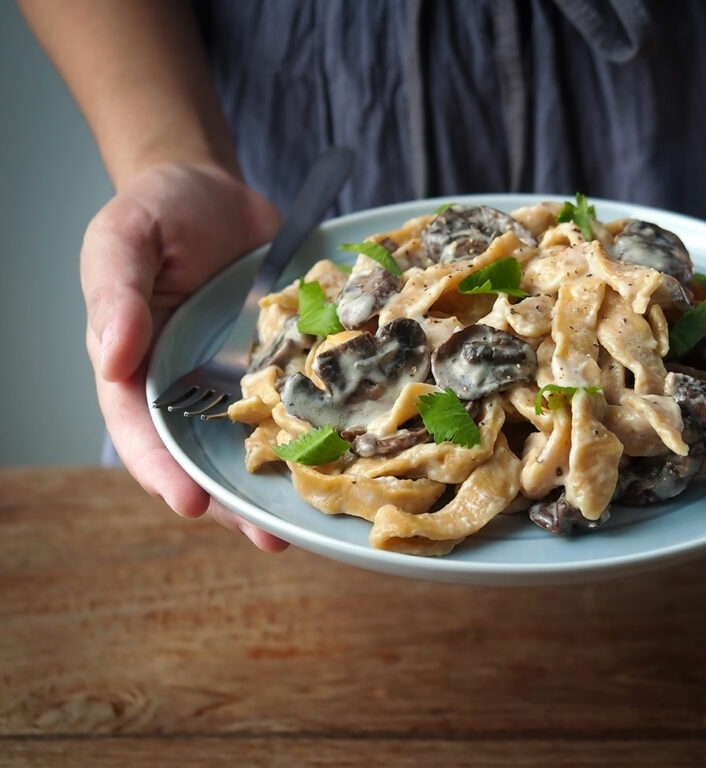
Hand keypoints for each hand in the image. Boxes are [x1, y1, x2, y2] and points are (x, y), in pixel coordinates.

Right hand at [83, 162, 288, 550]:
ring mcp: (242, 378)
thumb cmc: (158, 213)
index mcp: (139, 367)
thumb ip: (115, 294)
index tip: (189, 502)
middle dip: (233, 501)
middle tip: (267, 537)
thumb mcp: (122, 240)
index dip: (162, 470)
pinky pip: (306, 398)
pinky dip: (325, 426)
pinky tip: (355, 452)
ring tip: (314, 520)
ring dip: (283, 481)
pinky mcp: (287, 361)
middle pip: (206, 453)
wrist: (216, 188)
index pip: (142, 430)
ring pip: (261, 439)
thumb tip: (112, 357)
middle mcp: (191, 386)